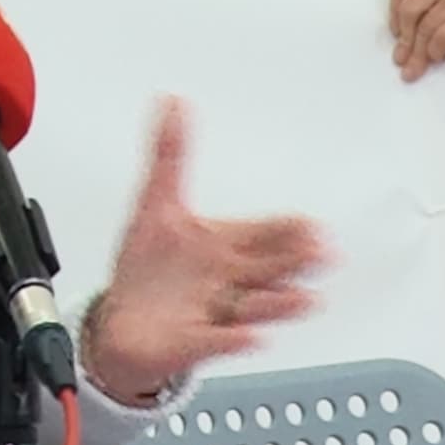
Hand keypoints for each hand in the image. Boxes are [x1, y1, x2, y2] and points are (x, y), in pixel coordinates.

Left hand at [83, 99, 328, 405]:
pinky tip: (252, 337)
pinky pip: (217, 341)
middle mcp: (228, 279)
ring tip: (305, 300)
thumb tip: (172, 102)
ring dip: (280, 303)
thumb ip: (169, 156)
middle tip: (323, 253)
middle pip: (269, 268)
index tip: (314, 225)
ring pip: (255, 306)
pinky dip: (236, 339)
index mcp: (224, 245)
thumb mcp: (155, 205)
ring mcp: (215, 312)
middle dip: (295, 261)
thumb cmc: (147, 272)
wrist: (121, 327)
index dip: (291, 229)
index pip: (268, 232)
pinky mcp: (194, 342)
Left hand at [388, 0, 444, 79]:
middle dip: (404, 37)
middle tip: (401, 55)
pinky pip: (441, 37)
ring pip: (424, 27)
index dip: (393, 10)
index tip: (395, 29)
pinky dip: (435, 50)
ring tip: (414, 66)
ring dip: (417, 52)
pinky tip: (436, 57)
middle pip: (409, 8)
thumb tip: (403, 28)